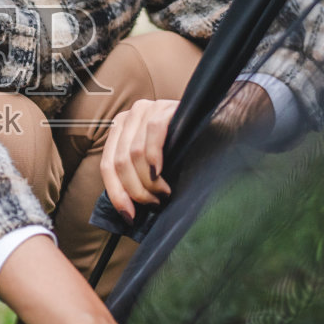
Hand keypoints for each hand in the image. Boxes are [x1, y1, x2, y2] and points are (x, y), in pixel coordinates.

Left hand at [100, 83, 275, 220]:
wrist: (216, 126)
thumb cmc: (183, 150)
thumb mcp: (153, 166)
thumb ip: (135, 177)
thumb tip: (124, 210)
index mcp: (119, 131)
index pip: (107, 165)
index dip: (116, 194)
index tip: (128, 216)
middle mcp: (129, 117)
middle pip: (119, 162)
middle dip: (135, 190)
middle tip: (154, 204)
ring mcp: (146, 109)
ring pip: (134, 153)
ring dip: (148, 181)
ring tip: (163, 193)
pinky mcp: (164, 107)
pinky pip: (153, 133)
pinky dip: (154, 157)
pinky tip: (161, 173)